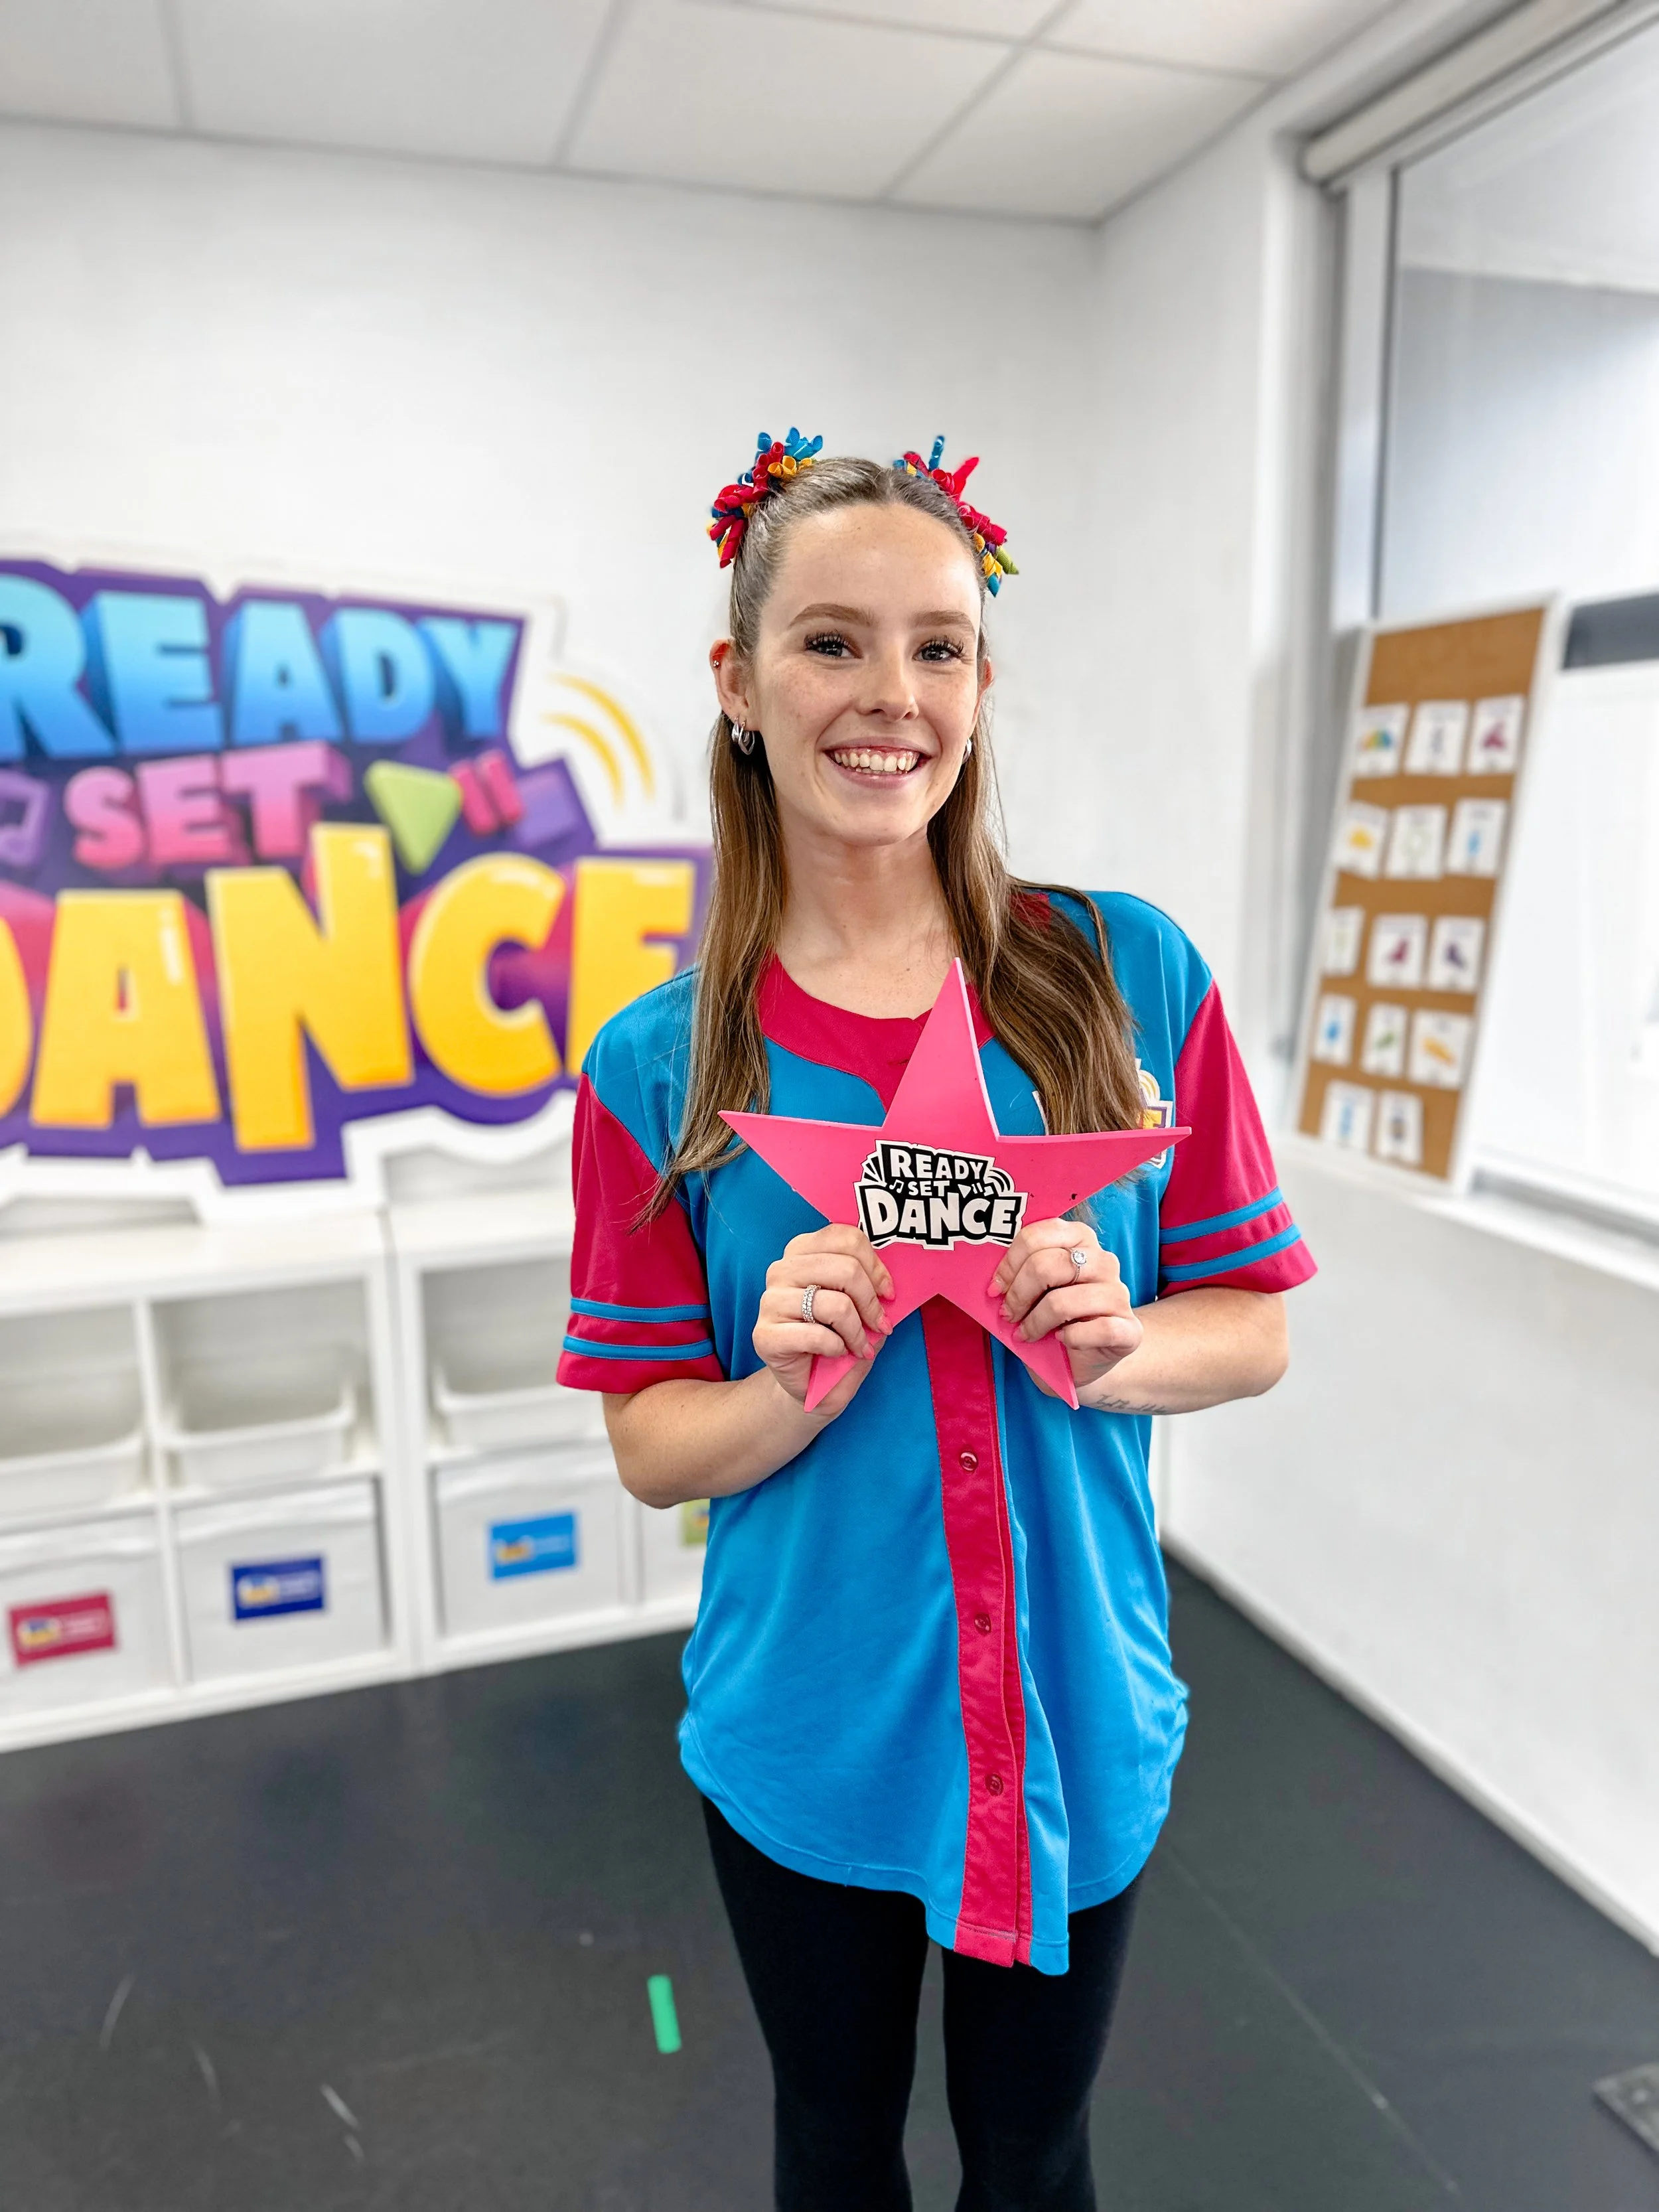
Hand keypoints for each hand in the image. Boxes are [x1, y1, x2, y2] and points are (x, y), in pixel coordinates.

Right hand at [754, 1225, 893, 1417]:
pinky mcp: (765, 1335)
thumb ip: (870, 1288)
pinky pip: (817, 1335)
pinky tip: (837, 1353)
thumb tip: (887, 1284)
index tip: (888, 1293)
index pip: (845, 1238)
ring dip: (857, 1332)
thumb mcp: (859, 1308)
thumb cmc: (834, 1338)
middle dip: (871, 1303)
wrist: (807, 1383)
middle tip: (880, 1326)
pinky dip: (838, 1347)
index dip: (875, 1266)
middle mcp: (781, 1270)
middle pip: (845, 1269)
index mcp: (802, 1252)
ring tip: (860, 1347)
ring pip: (835, 1304)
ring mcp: (769, 1302)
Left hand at [988, 1218, 1141, 1397]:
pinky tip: (1062, 1340)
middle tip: (1007, 1314)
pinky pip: (1097, 1330)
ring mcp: (1119, 1294)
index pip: (1039, 1235)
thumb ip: (1019, 1274)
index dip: (1010, 1263)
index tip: (995, 1288)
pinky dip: (1071, 1339)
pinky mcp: (1130, 1329)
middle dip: (1018, 1294)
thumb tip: (993, 1279)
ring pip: (1064, 1302)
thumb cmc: (1052, 1319)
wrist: (1083, 1359)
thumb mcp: (1033, 1290)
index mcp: (1079, 1239)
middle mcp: (1104, 1261)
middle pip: (1049, 1266)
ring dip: (1036, 1322)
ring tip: (1026, 1334)